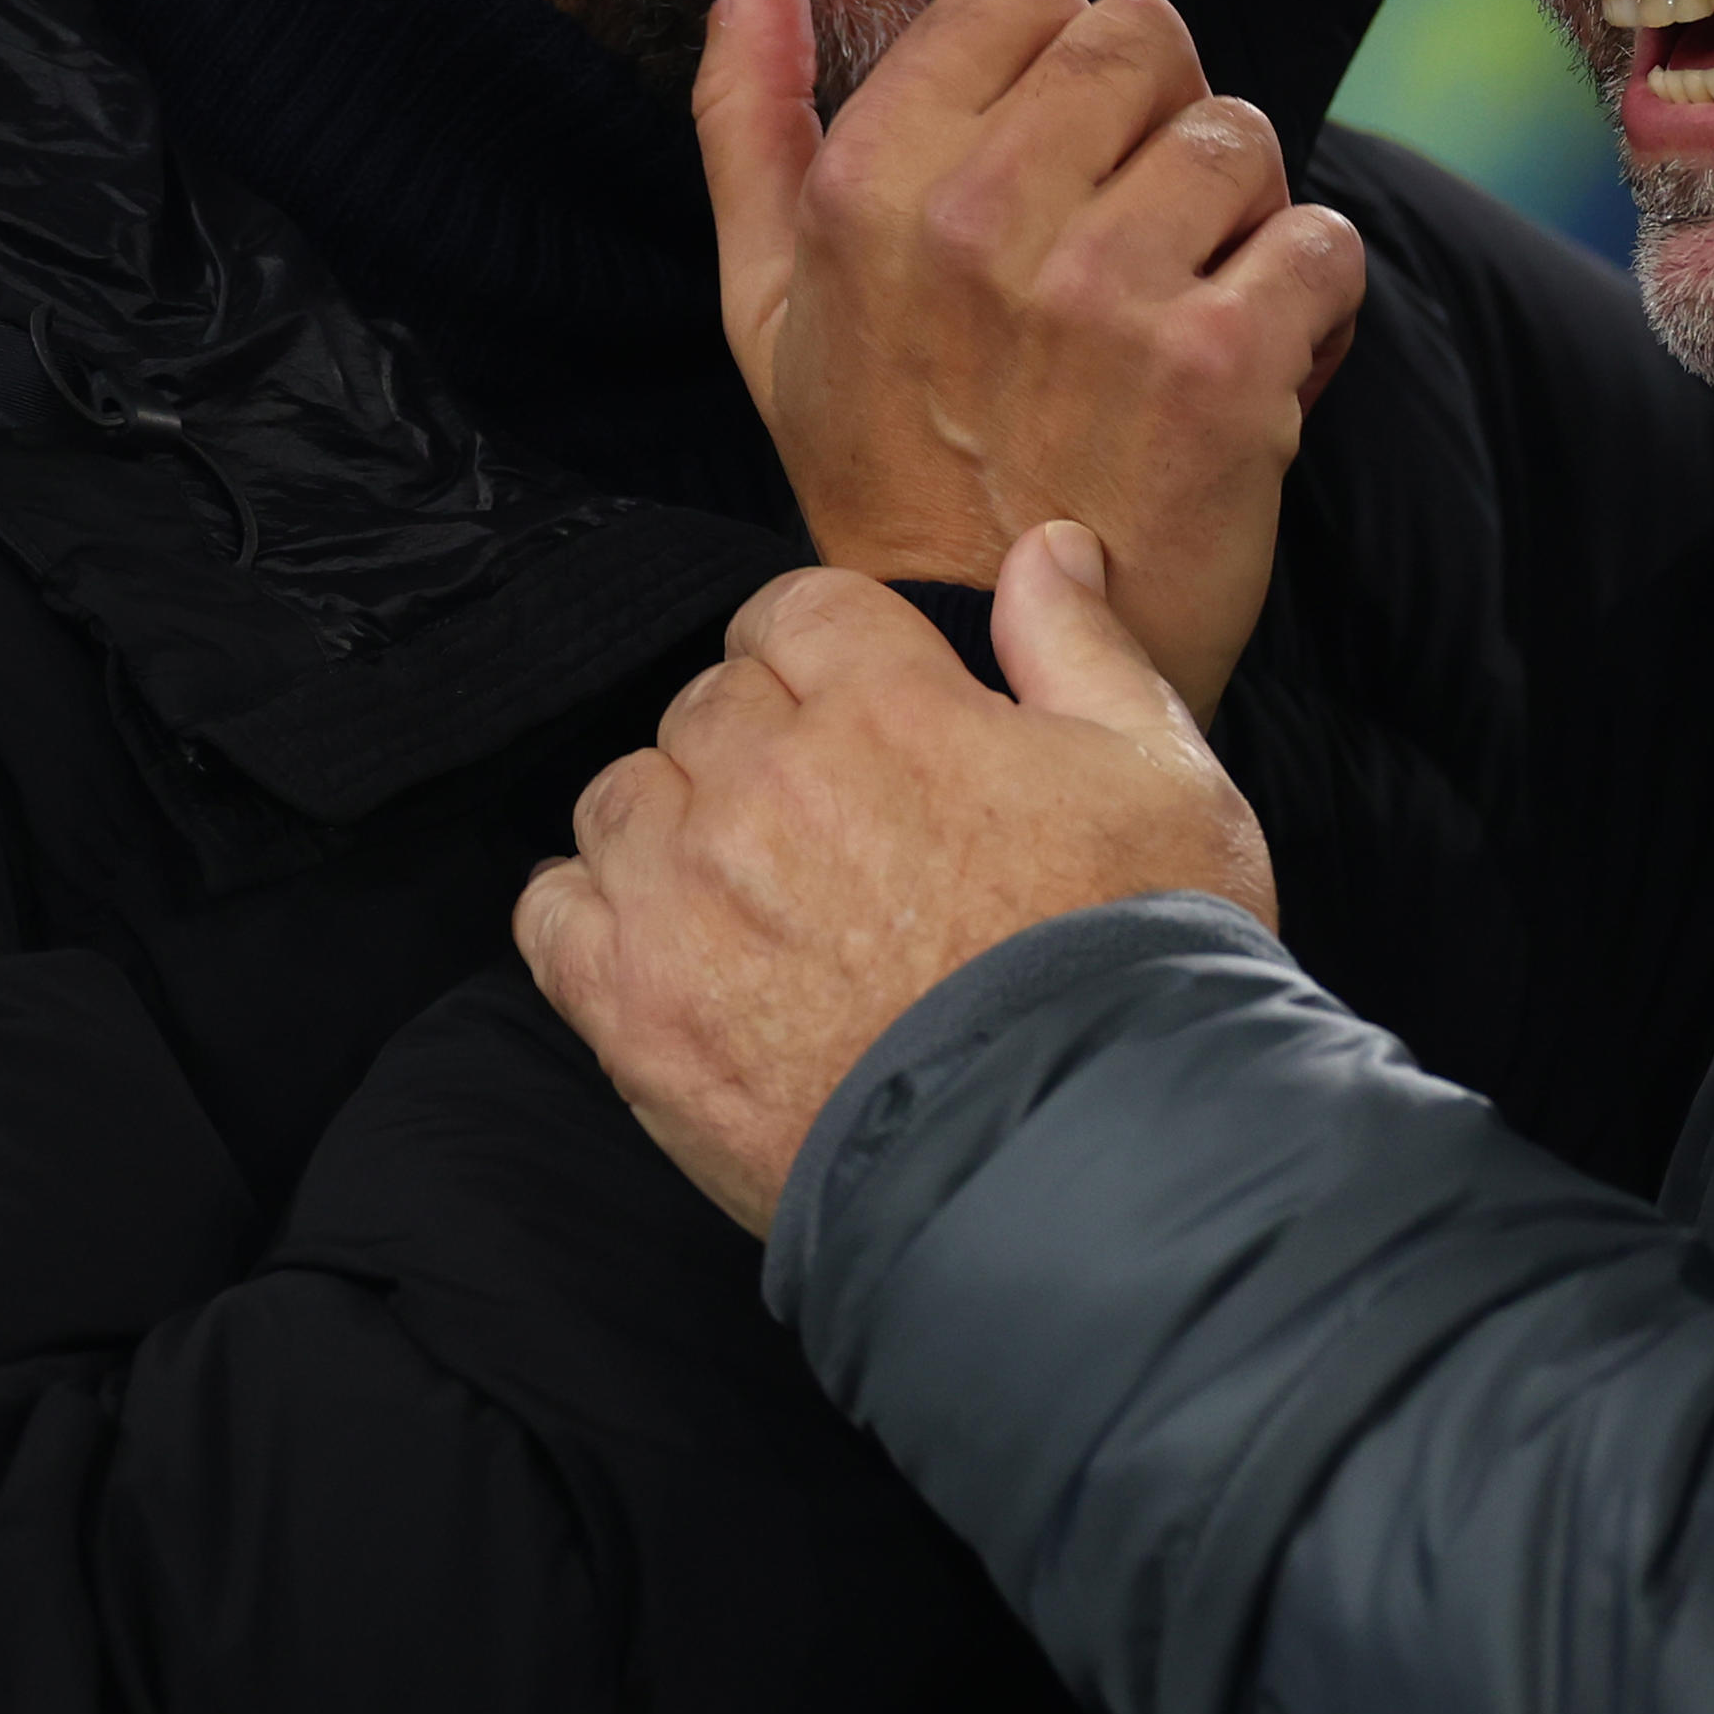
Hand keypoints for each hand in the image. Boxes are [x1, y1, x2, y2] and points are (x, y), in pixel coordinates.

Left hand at [516, 522, 1274, 1234]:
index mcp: (886, 704)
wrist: (1073, 1167)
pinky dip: (589, 914)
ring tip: (749, 891)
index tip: (854, 704)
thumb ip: (1082, 645)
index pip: (794, 609)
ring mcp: (685, 896)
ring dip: (675, 823)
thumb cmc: (1133, 966)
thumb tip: (1041, 547)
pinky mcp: (634, 1011)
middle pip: (709, 702)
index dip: (824, 649)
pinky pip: (551, 912)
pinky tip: (659, 945)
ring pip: (625, 797)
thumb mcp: (1162, 778)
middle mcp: (765, 781)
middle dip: (760, 740)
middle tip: (827, 821)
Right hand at [696, 0, 1361, 715]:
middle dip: (1155, 123)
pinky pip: (1322, 241)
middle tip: (1124, 236)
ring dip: (1236, 216)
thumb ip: (746, 99)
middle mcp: (978, 223)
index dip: (1063, 62)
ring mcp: (1104, 294)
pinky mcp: (1221, 365)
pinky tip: (1246, 364)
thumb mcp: (767, 292)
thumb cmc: (878, 461)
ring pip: (1242, 134)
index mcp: (867, 183)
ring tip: (1179, 307)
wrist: (984, 656)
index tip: (1050, 160)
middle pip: (1147, 35)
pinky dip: (1310, 302)